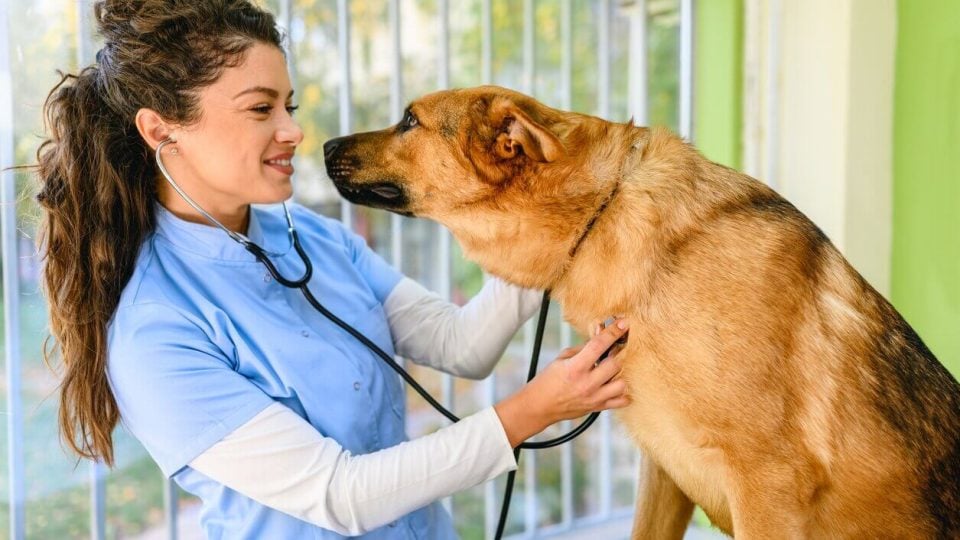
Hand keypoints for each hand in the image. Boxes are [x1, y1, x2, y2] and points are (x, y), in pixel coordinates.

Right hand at [494, 319, 629, 446]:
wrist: (540, 406)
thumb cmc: (549, 380)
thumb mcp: (562, 359)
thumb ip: (583, 347)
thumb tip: (601, 333)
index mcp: (575, 368)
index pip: (598, 345)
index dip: (612, 332)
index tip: (623, 323)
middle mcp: (586, 383)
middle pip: (615, 364)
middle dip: (616, 354)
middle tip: (613, 350)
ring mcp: (594, 398)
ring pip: (622, 384)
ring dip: (620, 374)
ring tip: (611, 370)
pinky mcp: (597, 408)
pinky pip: (621, 401)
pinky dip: (623, 393)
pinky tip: (615, 385)